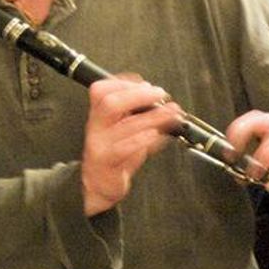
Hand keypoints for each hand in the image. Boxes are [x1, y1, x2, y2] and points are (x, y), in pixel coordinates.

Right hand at [82, 76, 182, 215]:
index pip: (100, 90)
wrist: (101, 184)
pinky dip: (144, 139)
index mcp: (98, 116)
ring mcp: (100, 145)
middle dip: (139, 95)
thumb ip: (137, 114)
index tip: (146, 84)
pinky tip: (157, 134)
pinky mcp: (108, 162)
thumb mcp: (125, 129)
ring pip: (125, 125)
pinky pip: (125, 148)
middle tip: (160, 94)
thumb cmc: (116, 154)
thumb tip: (159, 99)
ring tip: (172, 113)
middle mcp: (96, 128)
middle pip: (110, 103)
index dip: (123, 83)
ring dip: (154, 116)